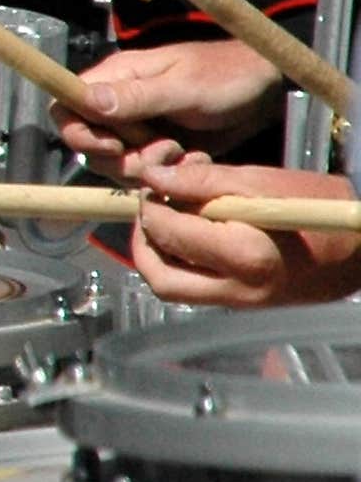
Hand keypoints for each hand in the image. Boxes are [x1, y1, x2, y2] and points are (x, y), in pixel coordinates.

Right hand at [52, 40, 284, 182]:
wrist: (265, 92)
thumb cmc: (227, 76)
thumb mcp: (182, 86)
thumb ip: (136, 97)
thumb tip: (87, 99)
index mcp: (118, 78)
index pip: (67, 106)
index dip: (77, 132)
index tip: (112, 145)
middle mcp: (119, 105)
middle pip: (89, 146)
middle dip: (121, 159)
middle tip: (161, 149)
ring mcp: (137, 130)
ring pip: (115, 166)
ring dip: (146, 168)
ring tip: (180, 151)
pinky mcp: (156, 151)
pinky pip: (142, 175)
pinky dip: (164, 174)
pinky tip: (191, 158)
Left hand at [130, 160, 360, 307]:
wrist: (360, 248)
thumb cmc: (318, 205)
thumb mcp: (261, 181)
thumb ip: (202, 181)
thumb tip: (153, 176)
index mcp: (242, 253)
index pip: (170, 231)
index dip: (151, 204)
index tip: (155, 182)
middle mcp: (234, 288)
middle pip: (160, 275)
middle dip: (142, 240)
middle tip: (148, 207)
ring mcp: (236, 302)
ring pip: (171, 288)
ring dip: (155, 255)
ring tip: (162, 220)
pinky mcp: (240, 304)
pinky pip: (192, 289)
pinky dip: (177, 264)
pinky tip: (186, 235)